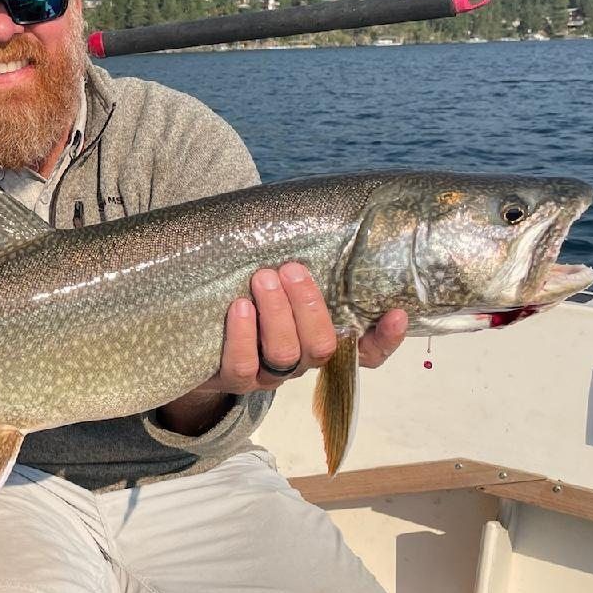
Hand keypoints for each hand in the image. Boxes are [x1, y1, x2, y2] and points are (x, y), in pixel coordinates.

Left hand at [158, 263, 406, 433]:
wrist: (196, 340)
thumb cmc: (247, 297)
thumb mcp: (275, 282)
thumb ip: (296, 266)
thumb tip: (310, 213)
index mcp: (320, 339)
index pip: (366, 352)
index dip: (384, 339)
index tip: (396, 312)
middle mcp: (301, 361)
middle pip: (322, 347)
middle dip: (309, 305)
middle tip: (291, 268)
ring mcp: (269, 375)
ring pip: (287, 354)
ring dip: (277, 314)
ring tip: (262, 278)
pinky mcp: (235, 379)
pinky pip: (244, 366)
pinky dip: (243, 335)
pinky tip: (239, 306)